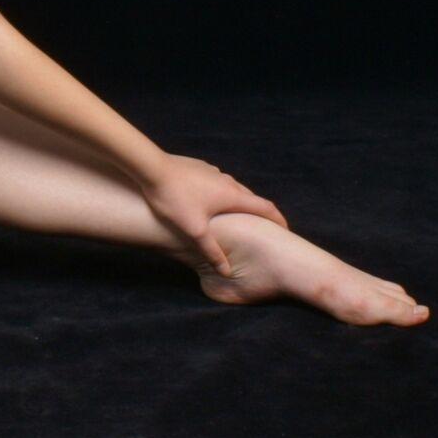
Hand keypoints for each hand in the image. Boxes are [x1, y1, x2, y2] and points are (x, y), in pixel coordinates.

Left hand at [142, 153, 289, 276]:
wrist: (150, 167)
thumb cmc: (174, 199)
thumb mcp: (194, 231)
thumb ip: (212, 251)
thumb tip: (226, 271)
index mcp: (232, 196)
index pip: (265, 208)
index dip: (279, 220)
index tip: (286, 230)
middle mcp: (227, 181)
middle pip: (250, 198)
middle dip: (258, 213)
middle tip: (262, 228)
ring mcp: (212, 172)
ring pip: (231, 189)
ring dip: (237, 202)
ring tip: (236, 217)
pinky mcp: (198, 167)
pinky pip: (215, 182)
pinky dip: (220, 194)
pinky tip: (209, 202)